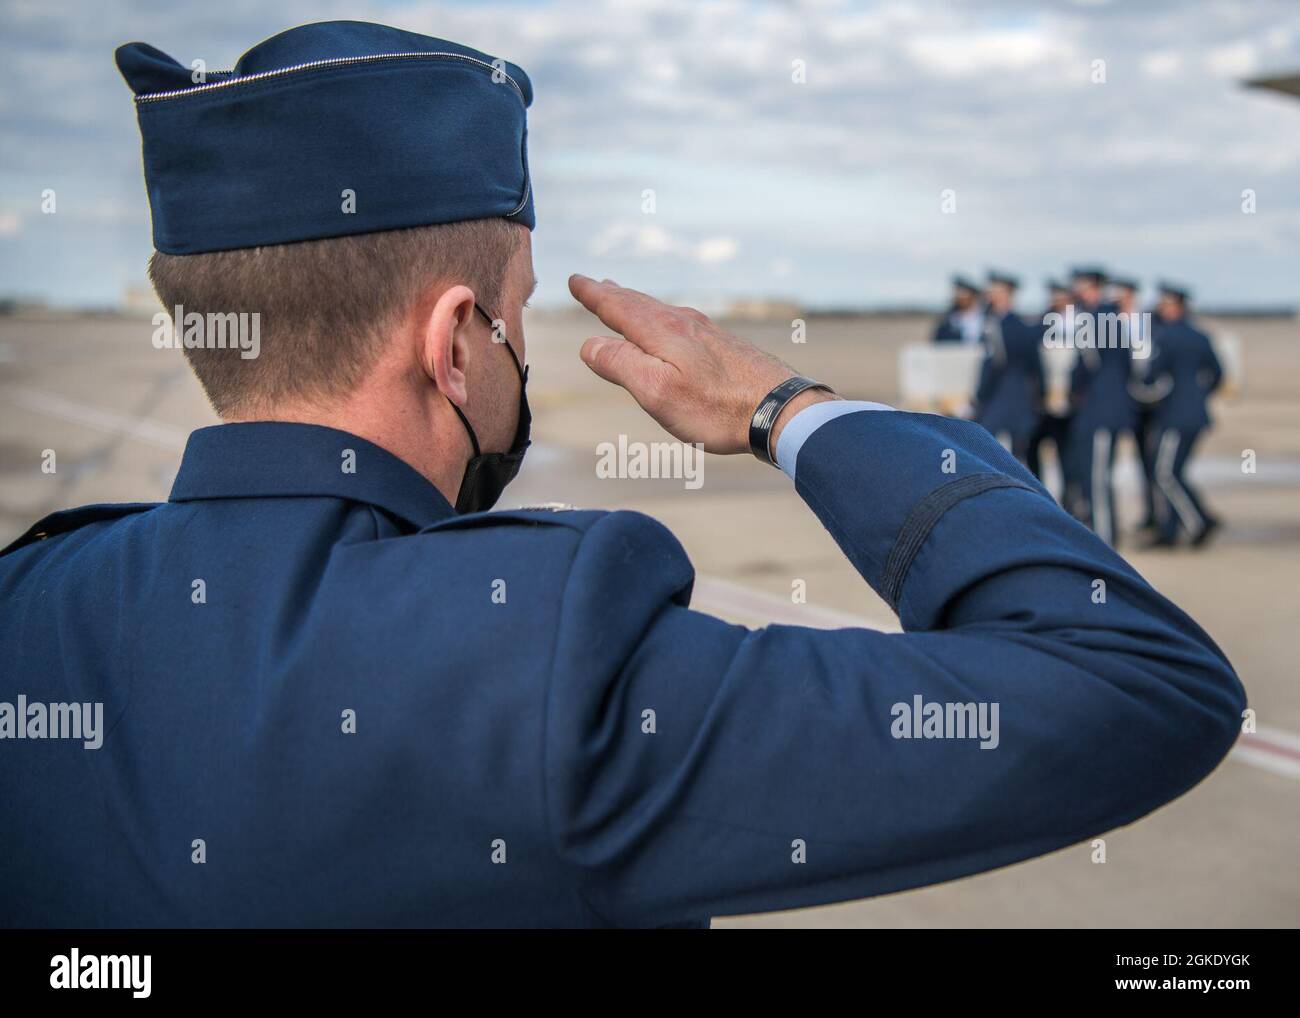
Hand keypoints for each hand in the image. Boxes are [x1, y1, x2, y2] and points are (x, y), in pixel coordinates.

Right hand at [568, 274, 836, 454]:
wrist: (780, 409)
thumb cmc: (716, 408)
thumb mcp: (657, 392)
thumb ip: (621, 365)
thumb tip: (589, 344)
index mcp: (662, 331)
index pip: (618, 307)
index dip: (594, 295)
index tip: (576, 281)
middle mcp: (684, 323)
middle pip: (639, 304)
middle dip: (613, 294)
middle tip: (594, 283)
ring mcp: (707, 333)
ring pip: (661, 311)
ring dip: (637, 304)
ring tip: (624, 298)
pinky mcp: (725, 347)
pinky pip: (681, 323)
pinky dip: (662, 318)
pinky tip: (670, 328)